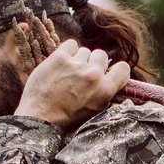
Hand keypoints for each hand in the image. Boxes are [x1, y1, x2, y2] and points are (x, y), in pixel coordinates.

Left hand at [15, 38, 131, 130]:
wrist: (40, 118)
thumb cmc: (66, 118)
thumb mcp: (94, 111)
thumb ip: (104, 93)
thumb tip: (109, 79)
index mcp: (105, 90)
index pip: (123, 68)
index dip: (115, 69)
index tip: (106, 73)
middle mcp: (94, 75)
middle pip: (101, 55)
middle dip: (93, 63)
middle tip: (81, 75)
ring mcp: (77, 64)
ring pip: (84, 51)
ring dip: (78, 59)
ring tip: (67, 73)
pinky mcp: (60, 57)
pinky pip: (70, 44)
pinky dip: (67, 52)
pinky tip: (61, 63)